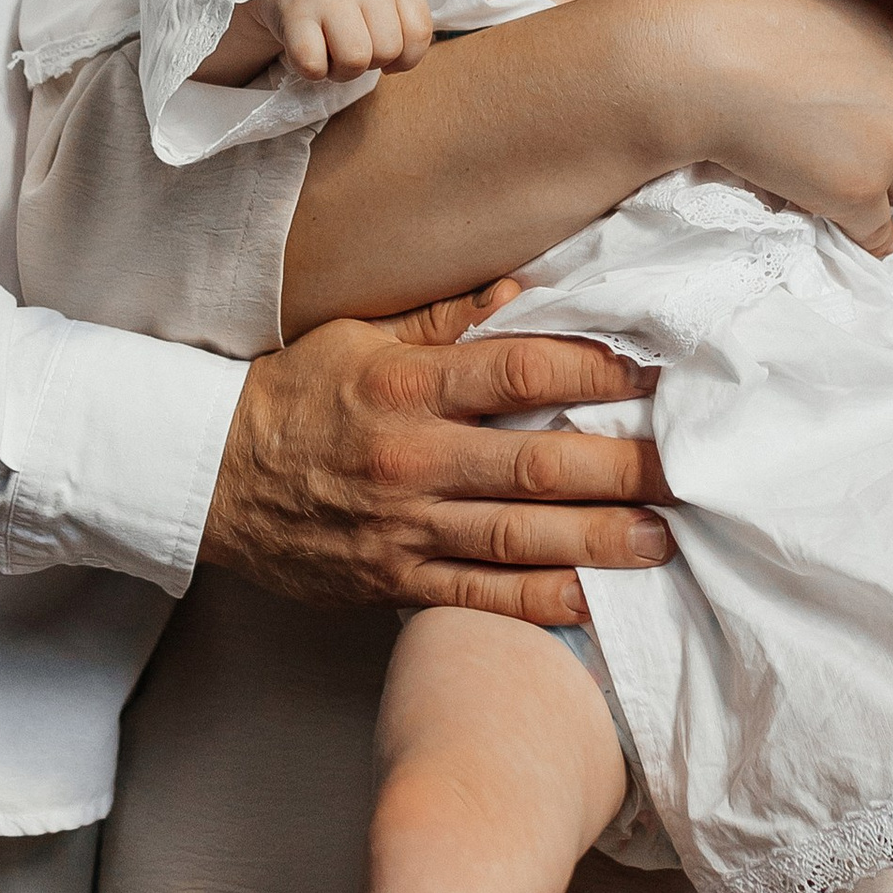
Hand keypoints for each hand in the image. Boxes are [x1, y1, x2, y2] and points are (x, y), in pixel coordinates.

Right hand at [204, 286, 669, 622]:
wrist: (204, 478)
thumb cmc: (292, 397)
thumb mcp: (359, 337)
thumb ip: (446, 320)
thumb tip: (526, 290)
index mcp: (407, 386)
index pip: (522, 371)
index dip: (598, 372)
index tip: (655, 374)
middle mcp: (414, 459)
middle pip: (539, 463)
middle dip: (624, 467)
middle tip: (688, 468)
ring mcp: (405, 528)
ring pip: (522, 537)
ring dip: (603, 540)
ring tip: (665, 537)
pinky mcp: (394, 582)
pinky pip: (482, 598)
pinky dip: (544, 602)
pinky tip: (598, 598)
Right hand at [261, 0, 434, 83]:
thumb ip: (405, 24)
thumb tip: (398, 66)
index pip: (419, 32)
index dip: (405, 55)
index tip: (382, 45)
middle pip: (387, 50)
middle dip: (371, 62)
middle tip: (351, 46)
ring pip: (355, 60)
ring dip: (342, 70)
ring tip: (332, 51)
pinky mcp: (296, 13)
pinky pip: (314, 65)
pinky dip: (313, 71)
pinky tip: (311, 51)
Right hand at [632, 0, 892, 248]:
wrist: (689, 57)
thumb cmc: (735, 0)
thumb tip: (869, 7)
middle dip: (892, 139)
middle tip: (841, 135)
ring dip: (873, 180)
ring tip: (821, 168)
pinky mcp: (858, 194)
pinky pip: (878, 232)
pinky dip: (864, 234)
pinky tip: (846, 228)